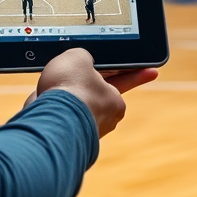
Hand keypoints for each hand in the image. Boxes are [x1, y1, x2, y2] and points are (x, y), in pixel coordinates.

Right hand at [30, 48, 157, 136]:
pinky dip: (46, 109)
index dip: (137, 74)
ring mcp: (82, 132)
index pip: (127, 80)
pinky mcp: (62, 139)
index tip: (153, 72)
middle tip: (67, 78)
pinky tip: (42, 105)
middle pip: (91, 93)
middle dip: (77, 84)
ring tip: (50, 93)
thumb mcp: (77, 58)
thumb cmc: (68, 90)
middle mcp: (102, 120)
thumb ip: (81, 57)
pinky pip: (54, 117)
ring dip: (58, 97)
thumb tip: (76, 64)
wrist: (46, 122)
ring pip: (70, 105)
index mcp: (115, 101)